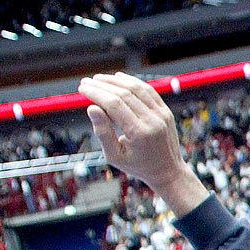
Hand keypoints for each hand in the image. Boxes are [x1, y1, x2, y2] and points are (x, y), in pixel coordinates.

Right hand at [78, 73, 194, 197]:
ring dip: (115, 81)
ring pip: (137, 89)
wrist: (168, 171)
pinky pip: (148, 91)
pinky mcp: (166, 111)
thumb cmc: (138, 166)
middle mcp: (153, 121)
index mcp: (140, 133)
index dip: (96, 93)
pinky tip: (118, 78)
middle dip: (102, 86)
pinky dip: (132, 82)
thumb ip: (103, 132)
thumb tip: (91, 108)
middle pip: (124, 94)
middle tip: (85, 82)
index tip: (82, 88)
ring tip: (98, 79)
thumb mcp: (115, 156)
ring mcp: (162, 114)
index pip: (114, 105)